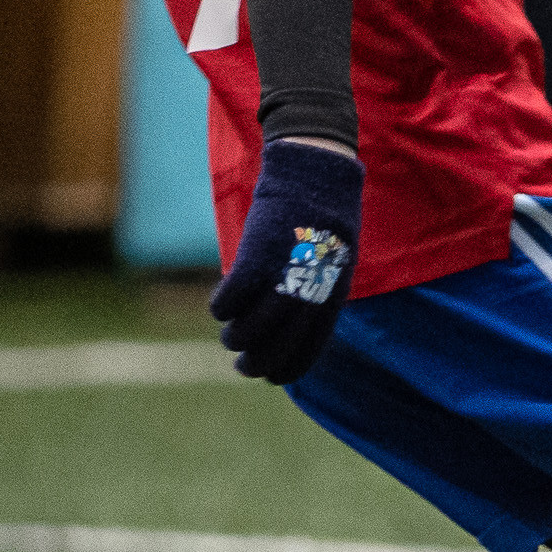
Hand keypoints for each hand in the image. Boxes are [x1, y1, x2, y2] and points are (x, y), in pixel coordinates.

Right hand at [210, 139, 361, 383]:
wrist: (316, 175)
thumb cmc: (323, 220)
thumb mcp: (330, 264)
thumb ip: (314, 296)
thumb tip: (289, 327)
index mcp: (331, 298)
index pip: (308, 351)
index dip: (285, 370)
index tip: (269, 376)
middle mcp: (310, 293)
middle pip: (276, 348)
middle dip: (254, 364)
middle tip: (241, 362)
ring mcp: (284, 275)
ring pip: (250, 329)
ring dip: (234, 337)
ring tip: (229, 333)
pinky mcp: (258, 255)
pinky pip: (232, 298)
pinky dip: (221, 307)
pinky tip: (219, 305)